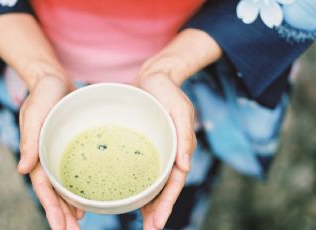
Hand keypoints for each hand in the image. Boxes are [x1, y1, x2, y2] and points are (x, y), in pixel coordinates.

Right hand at [18, 75, 83, 228]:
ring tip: (79, 224)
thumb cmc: (43, 94)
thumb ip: (30, 139)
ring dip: (69, 206)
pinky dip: (78, 187)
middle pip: (54, 192)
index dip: (51, 208)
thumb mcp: (35, 113)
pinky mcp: (71, 147)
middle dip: (62, 214)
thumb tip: (21, 169)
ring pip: (64, 185)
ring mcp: (59, 154)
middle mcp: (46, 157)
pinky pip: (74, 172)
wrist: (53, 80)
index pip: (44, 187)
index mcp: (36, 153)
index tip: (60, 227)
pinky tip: (86, 200)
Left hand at [134, 71, 196, 229]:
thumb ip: (184, 136)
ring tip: (142, 222)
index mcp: (179, 149)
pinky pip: (140, 169)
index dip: (166, 204)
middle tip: (148, 229)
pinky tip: (129, 195)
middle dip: (157, 211)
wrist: (154, 77)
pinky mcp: (142, 146)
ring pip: (153, 182)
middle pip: (164, 188)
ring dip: (149, 203)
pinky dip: (138, 184)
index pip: (174, 182)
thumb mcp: (179, 108)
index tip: (157, 223)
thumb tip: (186, 166)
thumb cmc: (168, 91)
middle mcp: (168, 154)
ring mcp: (155, 151)